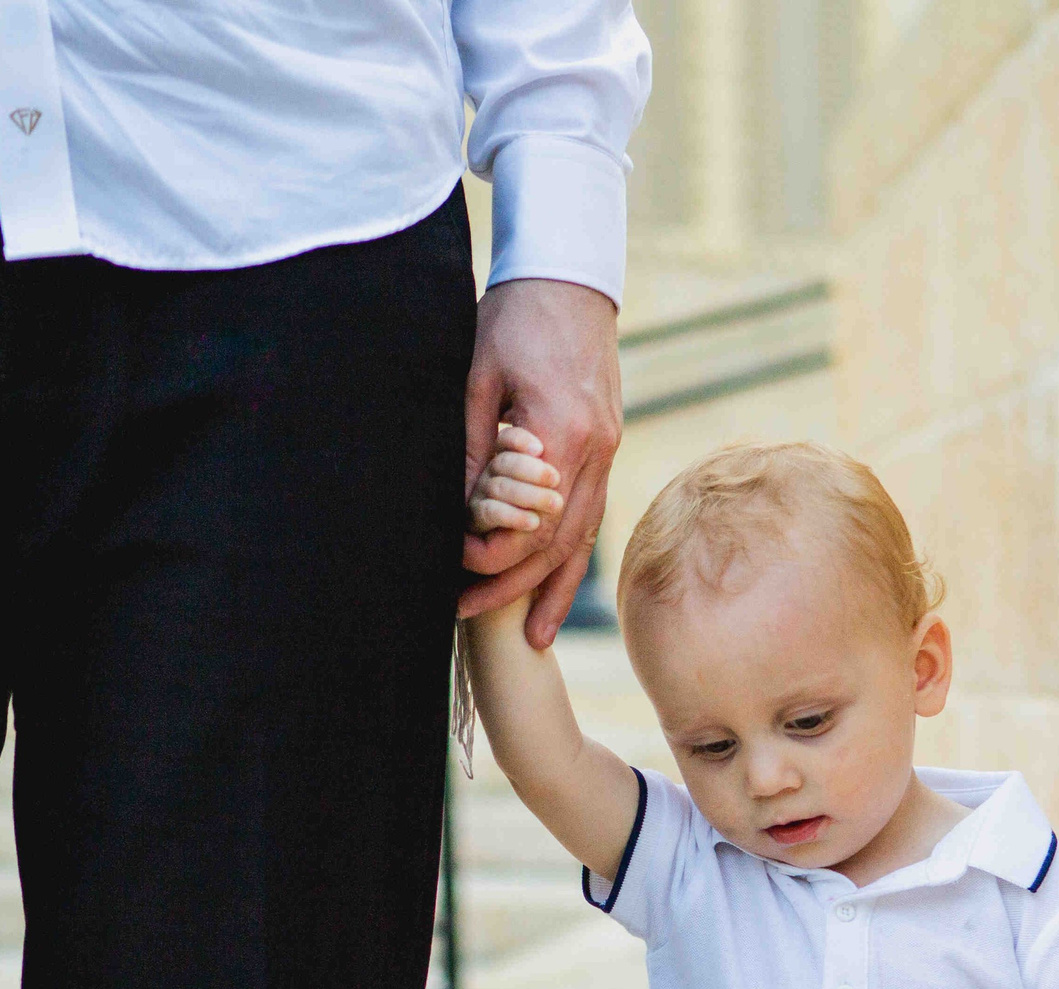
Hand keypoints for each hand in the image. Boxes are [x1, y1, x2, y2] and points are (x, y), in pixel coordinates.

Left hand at [460, 278, 620, 647]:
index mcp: (560, 434)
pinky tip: (556, 590)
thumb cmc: (514, 320)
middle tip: (463, 614)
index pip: (526, 523)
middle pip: (555, 544)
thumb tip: (453, 510)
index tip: (450, 565)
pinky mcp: (608, 448)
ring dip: (549, 589)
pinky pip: (592, 518)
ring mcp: (608, 452)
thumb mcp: (475, 378)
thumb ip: (469, 447)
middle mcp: (594, 452)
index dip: (488, 554)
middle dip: (509, 586)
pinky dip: (573, 559)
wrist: (569, 281)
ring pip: (580, 539)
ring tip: (528, 637)